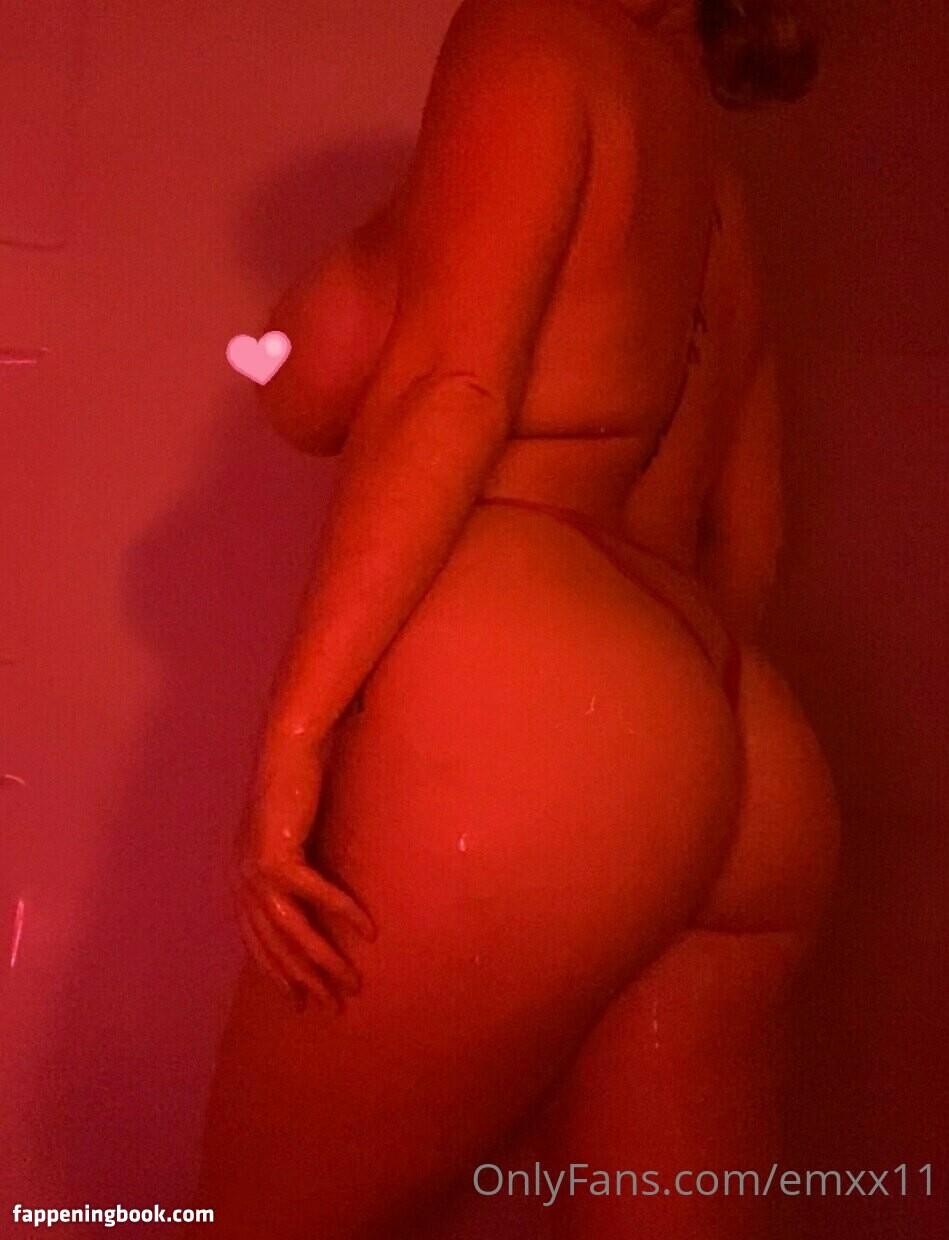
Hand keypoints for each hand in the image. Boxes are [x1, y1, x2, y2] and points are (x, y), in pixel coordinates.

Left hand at [231, 723, 375, 1011]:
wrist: (285, 751)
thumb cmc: (290, 789)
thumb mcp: (286, 837)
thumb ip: (290, 867)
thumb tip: (309, 896)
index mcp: (241, 882)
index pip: (260, 944)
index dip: (281, 975)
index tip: (304, 1001)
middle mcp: (244, 882)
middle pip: (276, 947)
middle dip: (306, 980)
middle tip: (335, 1005)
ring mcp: (258, 871)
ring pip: (293, 931)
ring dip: (324, 959)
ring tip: (352, 981)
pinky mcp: (280, 855)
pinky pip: (317, 894)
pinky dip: (342, 912)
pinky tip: (367, 929)